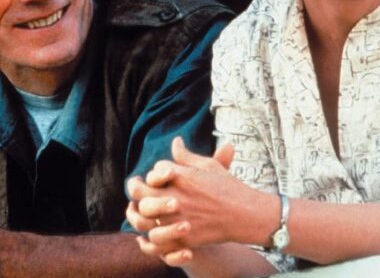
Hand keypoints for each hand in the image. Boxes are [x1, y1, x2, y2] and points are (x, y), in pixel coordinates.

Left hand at [127, 137, 261, 265]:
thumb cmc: (228, 187)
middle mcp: (176, 196)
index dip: (158, 172)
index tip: (163, 175)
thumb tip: (175, 141)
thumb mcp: (208, 166)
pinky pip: (156, 236)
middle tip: (135, 185)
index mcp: (181, 176)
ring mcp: (177, 218)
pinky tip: (153, 227)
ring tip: (140, 208)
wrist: (245, 215)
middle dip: (136, 186)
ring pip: (144, 214)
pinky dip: (151, 232)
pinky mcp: (182, 237)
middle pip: (140, 190)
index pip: (156, 169)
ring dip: (141, 210)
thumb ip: (187, 156)